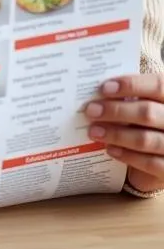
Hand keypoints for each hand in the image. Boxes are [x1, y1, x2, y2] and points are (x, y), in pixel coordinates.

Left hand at [85, 75, 163, 193]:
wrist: (160, 154)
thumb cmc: (148, 124)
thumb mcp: (146, 105)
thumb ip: (132, 98)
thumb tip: (100, 92)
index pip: (158, 86)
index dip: (132, 85)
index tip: (104, 88)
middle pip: (148, 113)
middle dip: (116, 111)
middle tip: (91, 110)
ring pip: (146, 140)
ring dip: (116, 135)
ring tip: (94, 131)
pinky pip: (150, 164)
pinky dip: (128, 156)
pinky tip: (110, 149)